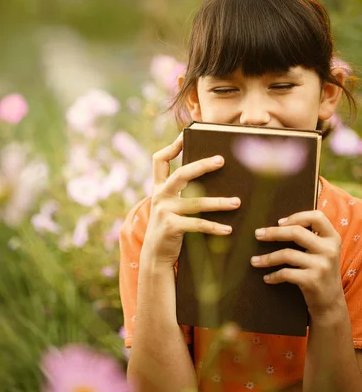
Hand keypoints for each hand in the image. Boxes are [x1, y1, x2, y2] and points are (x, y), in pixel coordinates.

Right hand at [142, 133, 240, 268]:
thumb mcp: (168, 205)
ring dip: (219, 202)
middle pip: (181, 174)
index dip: (171, 147)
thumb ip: (179, 191)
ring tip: (237, 202)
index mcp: (159, 187)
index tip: (184, 135)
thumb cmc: (169, 227)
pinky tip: (228, 229)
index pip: (159, 160)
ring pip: (196, 202)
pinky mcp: (171, 227)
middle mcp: (159, 196)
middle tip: (221, 160)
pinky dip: (214, 227)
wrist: (155, 256)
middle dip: (202, 166)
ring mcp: (164, 211)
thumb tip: (209, 172)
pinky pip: (197, 224)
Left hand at [251, 210, 343, 320]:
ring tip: (254, 261)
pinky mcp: (312, 281)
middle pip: (296, 232)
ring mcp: (322, 265)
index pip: (317, 216)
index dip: (297, 217)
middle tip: (257, 234)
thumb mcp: (322, 251)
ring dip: (267, 258)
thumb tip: (277, 224)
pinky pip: (286, 273)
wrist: (330, 303)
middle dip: (273, 232)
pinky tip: (267, 278)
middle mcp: (329, 250)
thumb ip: (310, 237)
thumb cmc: (319, 271)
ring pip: (287, 254)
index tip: (279, 222)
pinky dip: (273, 276)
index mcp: (332, 238)